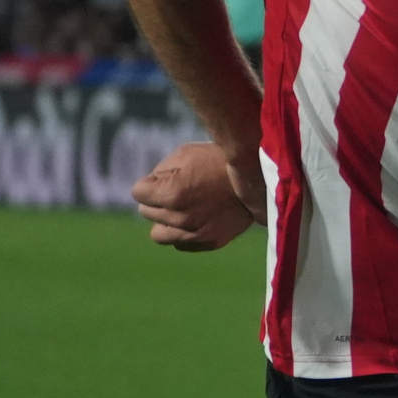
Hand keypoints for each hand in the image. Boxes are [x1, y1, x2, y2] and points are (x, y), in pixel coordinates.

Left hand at [132, 140, 262, 251]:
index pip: (138, 193)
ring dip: (166, 221)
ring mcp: (196, 233)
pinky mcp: (211, 242)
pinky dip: (183, 233)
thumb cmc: (220, 160)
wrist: (260, 177)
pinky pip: (181, 244)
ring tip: (183, 209)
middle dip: (159, 200)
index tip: (170, 177)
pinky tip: (197, 219)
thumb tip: (148, 188)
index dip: (152, 182)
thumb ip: (159, 172)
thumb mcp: (185, 154)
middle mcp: (181, 217)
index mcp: (171, 193)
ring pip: (159, 234)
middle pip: (146, 212)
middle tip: (182, 189)